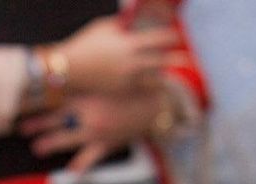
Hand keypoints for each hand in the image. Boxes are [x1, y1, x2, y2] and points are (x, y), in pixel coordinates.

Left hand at [22, 87, 171, 173]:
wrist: (155, 102)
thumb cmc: (130, 88)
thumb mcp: (107, 80)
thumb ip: (87, 81)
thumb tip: (65, 78)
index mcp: (88, 95)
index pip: (58, 97)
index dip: (39, 101)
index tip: (24, 104)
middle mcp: (89, 113)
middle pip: (58, 118)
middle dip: (38, 123)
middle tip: (21, 128)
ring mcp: (97, 130)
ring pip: (69, 138)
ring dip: (51, 143)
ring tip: (37, 147)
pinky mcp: (107, 144)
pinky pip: (91, 157)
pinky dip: (81, 165)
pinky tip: (71, 174)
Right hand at [56, 14, 181, 95]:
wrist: (69, 70)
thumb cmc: (86, 44)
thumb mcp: (105, 27)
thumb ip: (123, 25)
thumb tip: (135, 20)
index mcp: (130, 45)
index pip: (159, 39)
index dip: (171, 37)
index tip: (176, 36)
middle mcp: (132, 64)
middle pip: (162, 62)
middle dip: (176, 59)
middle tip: (187, 59)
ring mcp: (127, 80)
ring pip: (154, 80)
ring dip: (162, 77)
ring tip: (168, 76)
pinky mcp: (121, 91)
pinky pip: (141, 89)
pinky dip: (148, 87)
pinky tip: (152, 86)